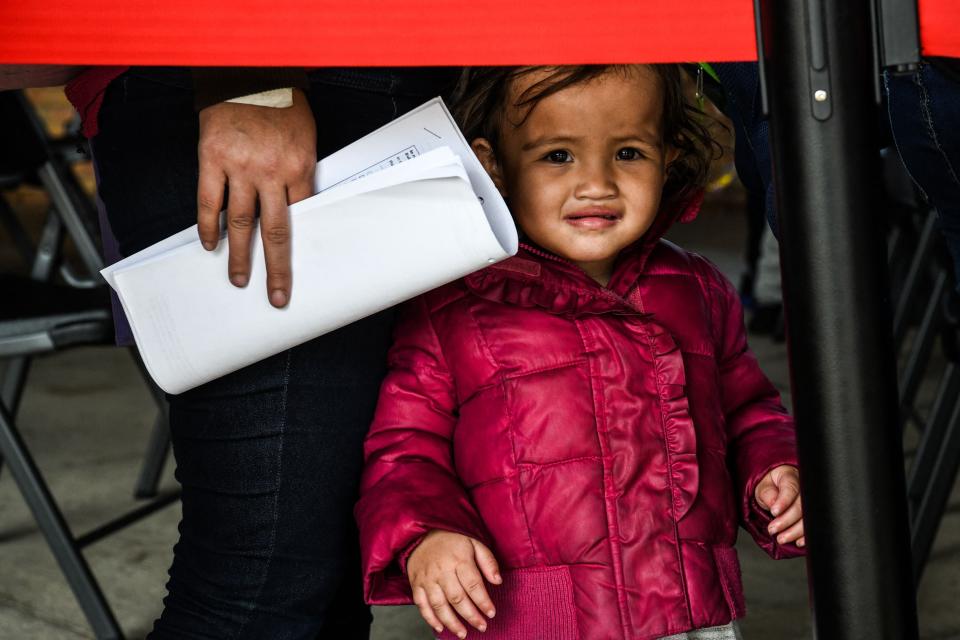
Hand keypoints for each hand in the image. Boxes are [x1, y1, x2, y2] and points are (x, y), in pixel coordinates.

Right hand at [197, 88, 315, 307]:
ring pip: (241, 223)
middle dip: (276, 269)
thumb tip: (298, 210)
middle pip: (275, 233)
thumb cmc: (283, 104)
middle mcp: (271, 173)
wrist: (250, 70)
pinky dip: (208, 226)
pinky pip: (208, 200)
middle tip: (276, 296)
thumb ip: (300, 174)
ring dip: (240, 256)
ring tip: (239, 280)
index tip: (297, 270)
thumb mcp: (306, 138)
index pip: (300, 218)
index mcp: (299, 168)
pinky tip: (209, 244)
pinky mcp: (212, 158)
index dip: (297, 247)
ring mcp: (240, 167)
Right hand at [407, 530, 501, 637]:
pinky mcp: (416, 584)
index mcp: (458, 559)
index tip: (491, 613)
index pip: (473, 584)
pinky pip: (421, 604)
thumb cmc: (452, 540)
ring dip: (452, 622)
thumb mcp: (474, 543)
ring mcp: (427, 578)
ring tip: (463, 634)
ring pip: (439, 605)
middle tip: (482, 626)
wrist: (422, 534)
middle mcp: (442, 570)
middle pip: (457, 598)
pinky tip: (440, 628)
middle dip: (471, 615)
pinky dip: (430, 618)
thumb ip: (487, 561)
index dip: (483, 601)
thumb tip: (498, 581)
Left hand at [755, 464, 804, 546]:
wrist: (776, 488)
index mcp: (790, 477)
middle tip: (773, 530)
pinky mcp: (812, 515)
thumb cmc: (770, 486)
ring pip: (808, 518)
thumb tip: (773, 504)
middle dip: (787, 521)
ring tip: (781, 538)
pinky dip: (806, 536)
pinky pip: (813, 526)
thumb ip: (767, 494)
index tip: (774, 512)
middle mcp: (804, 489)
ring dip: (795, 531)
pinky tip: (797, 541)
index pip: (790, 489)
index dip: (783, 502)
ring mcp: (810, 502)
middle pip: (801, 506)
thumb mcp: (763, 486)